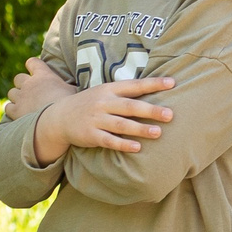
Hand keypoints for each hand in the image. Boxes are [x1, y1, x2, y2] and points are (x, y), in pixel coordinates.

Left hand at [3, 58, 77, 123]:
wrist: (60, 120)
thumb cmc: (71, 105)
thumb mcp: (75, 91)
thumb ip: (71, 87)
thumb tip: (81, 88)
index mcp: (44, 75)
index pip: (33, 62)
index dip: (33, 65)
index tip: (36, 71)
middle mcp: (29, 84)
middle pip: (18, 78)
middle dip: (22, 84)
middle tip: (31, 92)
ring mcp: (21, 97)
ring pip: (11, 92)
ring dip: (17, 97)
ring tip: (25, 104)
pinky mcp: (16, 111)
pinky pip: (8, 107)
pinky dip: (12, 110)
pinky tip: (19, 114)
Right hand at [29, 76, 176, 167]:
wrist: (59, 117)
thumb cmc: (92, 104)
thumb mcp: (106, 92)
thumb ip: (127, 92)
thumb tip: (159, 88)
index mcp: (110, 89)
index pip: (134, 85)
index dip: (153, 84)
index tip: (172, 83)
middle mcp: (103, 103)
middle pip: (130, 106)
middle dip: (150, 110)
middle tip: (170, 115)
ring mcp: (96, 119)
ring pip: (121, 124)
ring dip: (140, 129)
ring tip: (158, 133)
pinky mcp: (90, 135)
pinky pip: (108, 140)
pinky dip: (122, 144)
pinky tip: (137, 147)